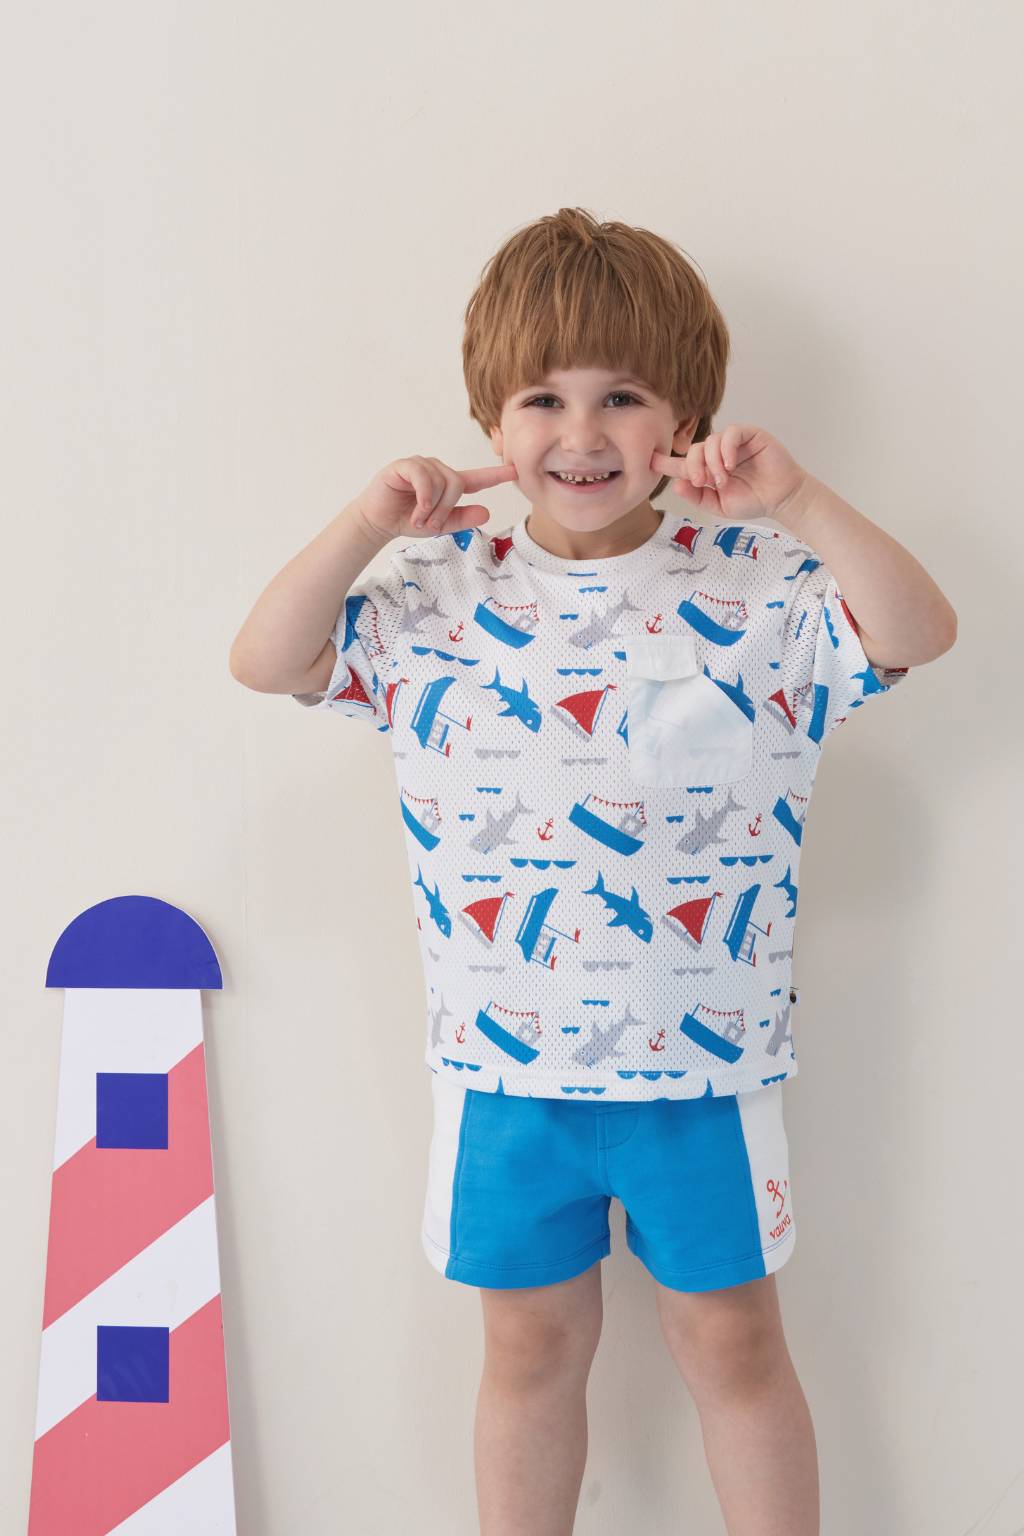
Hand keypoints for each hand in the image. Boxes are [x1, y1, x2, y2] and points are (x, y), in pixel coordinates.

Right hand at [356, 456, 518, 540]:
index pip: (477, 478)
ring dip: (432, 507)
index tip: (515, 471)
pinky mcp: (404, 466)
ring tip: (419, 520)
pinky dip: (424, 495)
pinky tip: (418, 509)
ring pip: (441, 480)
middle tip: (432, 526)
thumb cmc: (408, 520)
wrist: (378, 521)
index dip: (495, 475)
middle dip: (446, 509)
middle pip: (456, 483)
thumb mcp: (440, 525)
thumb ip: (462, 519)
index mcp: (448, 484)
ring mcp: (421, 465)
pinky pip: (423, 475)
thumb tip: (486, 512)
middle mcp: (437, 471)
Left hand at [651, 426, 808, 522]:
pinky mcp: (749, 434)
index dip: (666, 462)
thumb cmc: (753, 500)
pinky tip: (730, 465)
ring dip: (712, 462)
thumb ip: (698, 496)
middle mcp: (718, 454)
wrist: (781, 498)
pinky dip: (726, 449)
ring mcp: (733, 443)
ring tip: (723, 479)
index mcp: (708, 471)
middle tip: (703, 482)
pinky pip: (730, 433)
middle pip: (694, 450)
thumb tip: (677, 485)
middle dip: (694, 466)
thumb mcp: (720, 505)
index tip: (649, 461)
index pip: (683, 463)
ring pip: (710, 441)